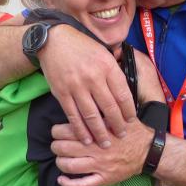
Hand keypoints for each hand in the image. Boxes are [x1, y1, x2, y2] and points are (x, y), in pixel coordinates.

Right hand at [39, 26, 136, 146]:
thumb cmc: (83, 47)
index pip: (123, 94)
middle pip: (110, 108)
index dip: (129, 111)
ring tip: (105, 143)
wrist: (54, 41)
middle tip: (122, 136)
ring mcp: (76, 86)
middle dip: (117, 125)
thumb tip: (124, 94)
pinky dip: (80, 129)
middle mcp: (93, 77)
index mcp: (107, 66)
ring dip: (100, 132)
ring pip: (91, 115)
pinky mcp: (62, 93)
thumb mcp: (104, 53)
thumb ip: (114, 72)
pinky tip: (86, 139)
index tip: (131, 121)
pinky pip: (73, 115)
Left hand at [50, 118, 152, 185]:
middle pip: (63, 148)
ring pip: (68, 166)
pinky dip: (68, 184)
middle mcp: (95, 149)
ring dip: (60, 162)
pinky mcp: (103, 179)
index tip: (58, 130)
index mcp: (97, 132)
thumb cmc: (133, 131)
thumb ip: (102, 109)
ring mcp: (99, 166)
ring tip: (61, 158)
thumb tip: (85, 100)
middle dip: (56, 145)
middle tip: (57, 144)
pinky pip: (81, 185)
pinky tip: (61, 180)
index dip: (57, 130)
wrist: (148, 150)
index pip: (67, 130)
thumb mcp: (118, 114)